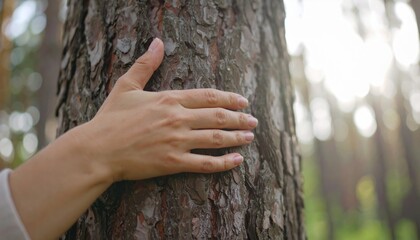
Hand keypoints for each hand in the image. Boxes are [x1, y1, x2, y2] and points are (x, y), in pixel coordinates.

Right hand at [81, 38, 257, 181]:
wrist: (97, 149)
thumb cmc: (110, 118)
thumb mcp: (126, 86)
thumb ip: (145, 64)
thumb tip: (157, 42)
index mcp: (169, 99)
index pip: (209, 96)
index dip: (230, 98)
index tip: (244, 101)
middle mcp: (178, 119)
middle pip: (218, 116)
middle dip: (240, 118)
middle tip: (253, 121)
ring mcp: (177, 142)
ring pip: (216, 138)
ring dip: (237, 137)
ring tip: (250, 137)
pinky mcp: (173, 163)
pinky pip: (205, 163)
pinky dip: (224, 162)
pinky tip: (237, 160)